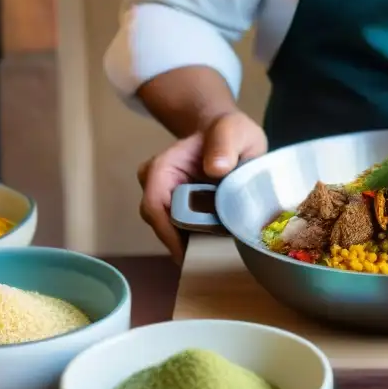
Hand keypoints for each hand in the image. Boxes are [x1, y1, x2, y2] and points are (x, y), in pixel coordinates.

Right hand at [137, 111, 266, 262]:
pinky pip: (185, 233)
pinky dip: (201, 241)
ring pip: (172, 232)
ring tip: (220, 252)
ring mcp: (169, 202)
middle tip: (213, 258)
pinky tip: (221, 246)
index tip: (188, 254)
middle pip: (161, 224)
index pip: (154, 204)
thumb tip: (216, 168)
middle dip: (184, 243)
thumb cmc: (228, 132)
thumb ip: (224, 143)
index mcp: (164, 167)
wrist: (231, 137)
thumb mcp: (232, 130)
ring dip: (194, 244)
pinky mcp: (183, 212)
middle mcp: (158, 187)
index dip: (167, 231)